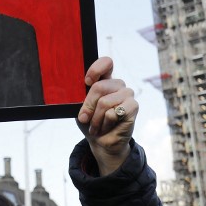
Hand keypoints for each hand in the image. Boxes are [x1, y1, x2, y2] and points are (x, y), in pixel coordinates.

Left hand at [76, 57, 135, 174]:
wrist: (101, 142)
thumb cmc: (90, 123)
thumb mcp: (80, 108)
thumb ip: (80, 97)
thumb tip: (72, 91)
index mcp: (105, 80)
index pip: (106, 63)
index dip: (96, 69)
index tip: (86, 82)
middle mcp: (117, 85)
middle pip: (99, 87)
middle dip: (88, 106)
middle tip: (84, 118)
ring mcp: (127, 94)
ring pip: (105, 102)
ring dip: (96, 119)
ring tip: (97, 126)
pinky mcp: (133, 106)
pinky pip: (113, 113)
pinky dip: (105, 123)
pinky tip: (108, 127)